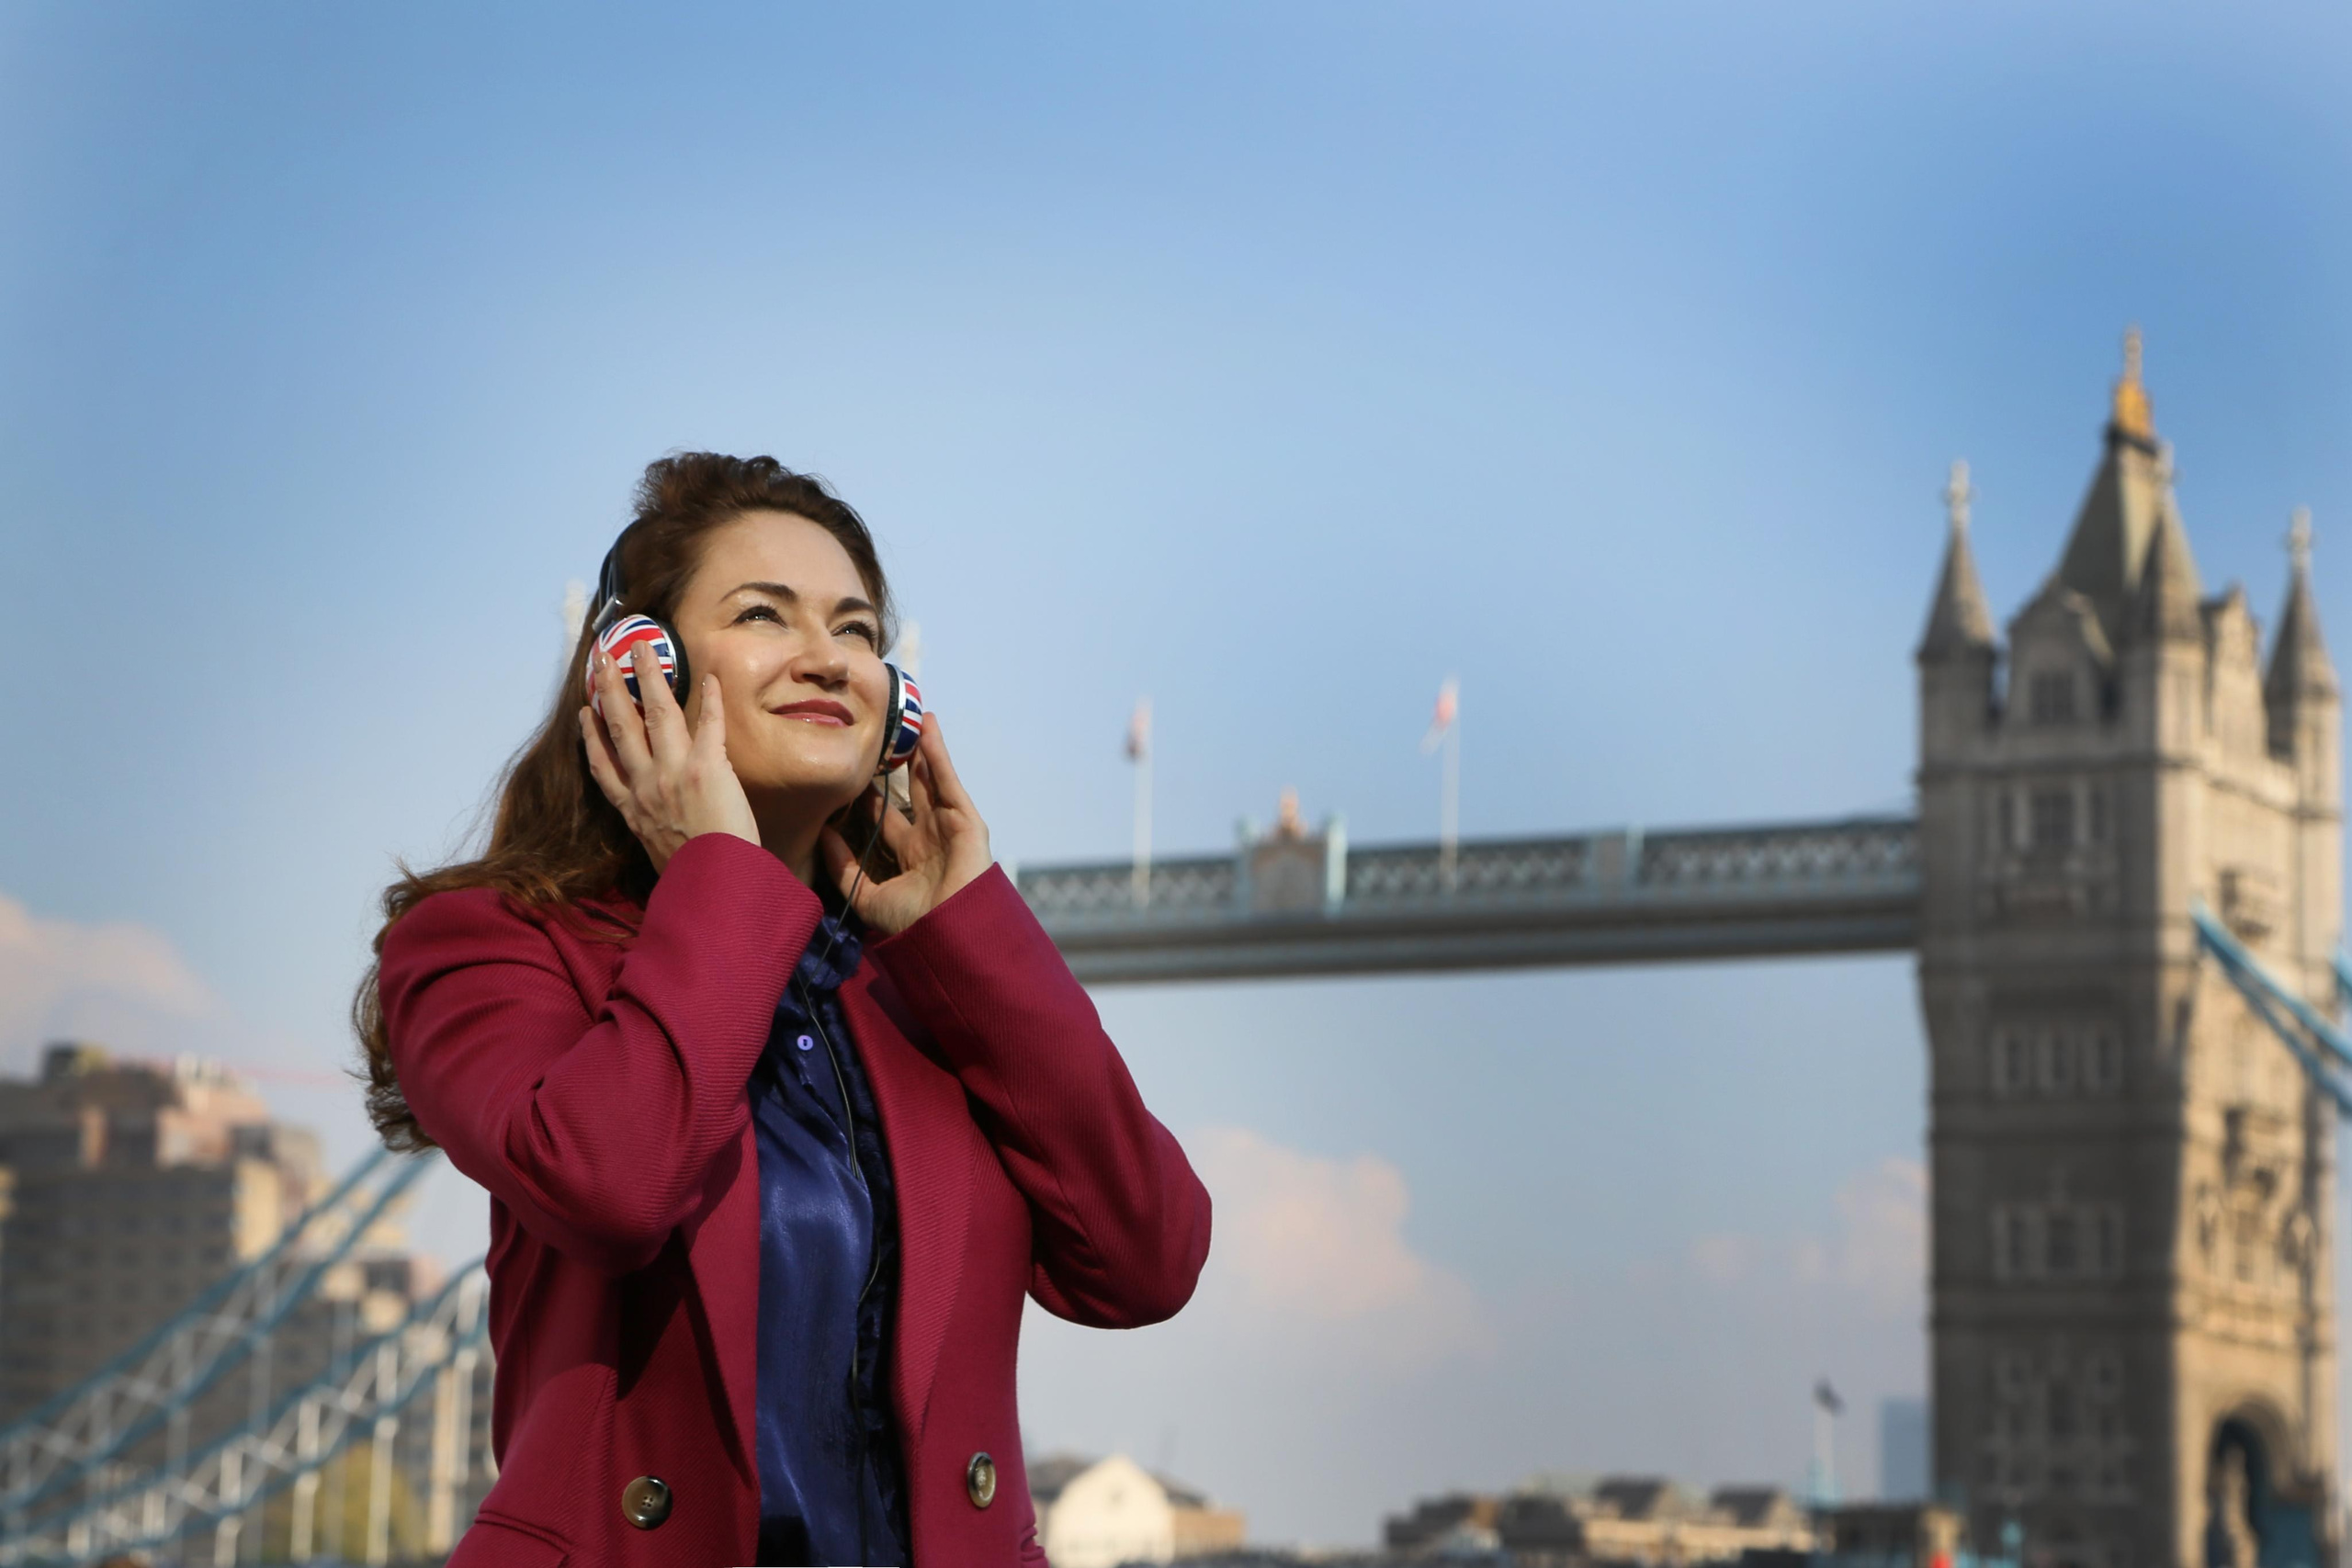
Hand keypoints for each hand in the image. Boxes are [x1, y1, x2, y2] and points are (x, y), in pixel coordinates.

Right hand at [578, 640, 760, 872]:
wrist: (718, 887)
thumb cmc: (694, 878)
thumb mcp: (657, 854)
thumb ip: (652, 828)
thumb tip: (656, 822)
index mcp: (632, 809)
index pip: (603, 766)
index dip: (592, 737)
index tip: (584, 714)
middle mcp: (646, 785)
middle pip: (621, 726)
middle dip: (611, 689)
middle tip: (604, 660)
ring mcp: (674, 773)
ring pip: (656, 714)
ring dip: (649, 677)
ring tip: (643, 649)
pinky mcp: (707, 768)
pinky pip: (708, 725)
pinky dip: (711, 700)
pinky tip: (710, 678)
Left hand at [820, 715, 993, 935]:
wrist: (947, 931)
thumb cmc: (910, 921)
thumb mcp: (865, 895)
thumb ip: (843, 865)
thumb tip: (821, 832)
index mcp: (907, 858)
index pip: (884, 820)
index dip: (868, 798)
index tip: (849, 775)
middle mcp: (928, 839)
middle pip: (908, 794)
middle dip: (894, 770)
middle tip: (874, 742)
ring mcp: (948, 826)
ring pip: (929, 781)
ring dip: (919, 751)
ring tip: (905, 722)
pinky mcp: (965, 818)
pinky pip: (947, 780)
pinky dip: (938, 753)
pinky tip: (927, 728)